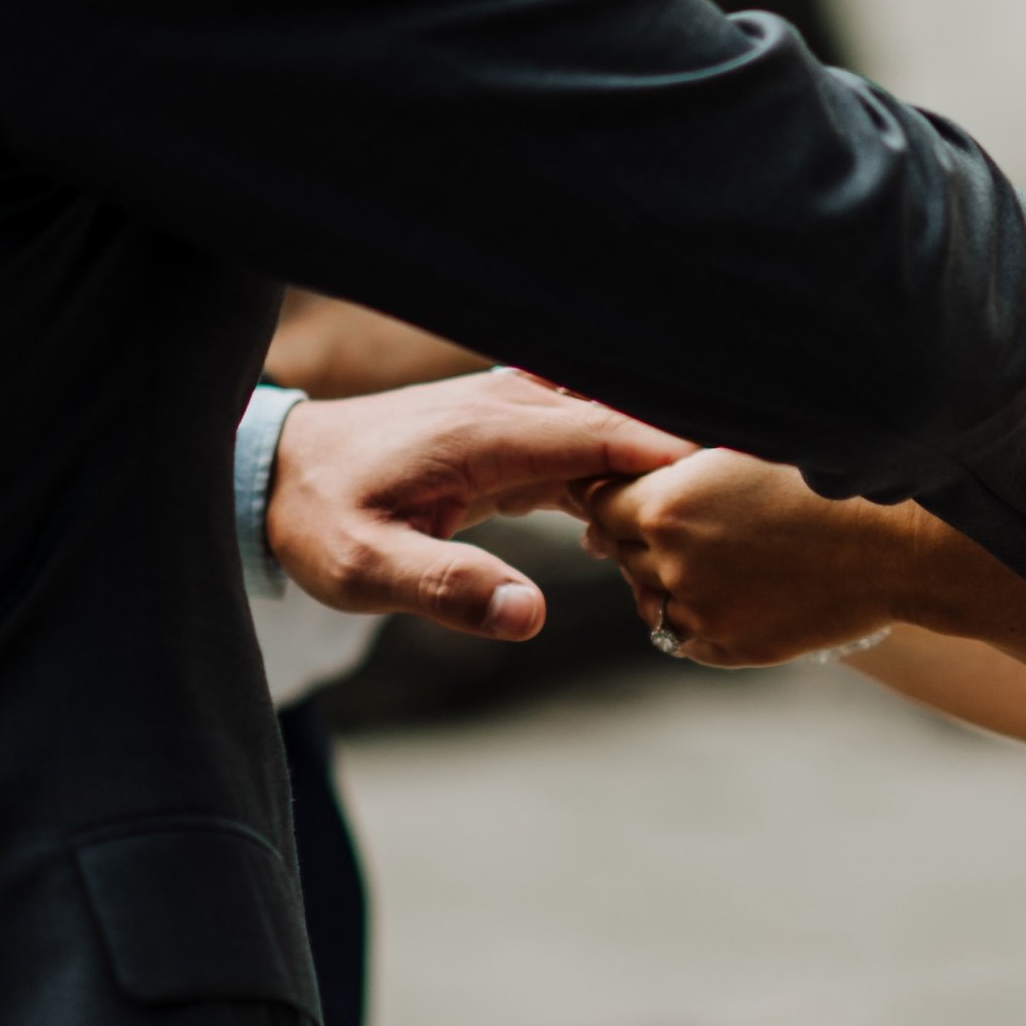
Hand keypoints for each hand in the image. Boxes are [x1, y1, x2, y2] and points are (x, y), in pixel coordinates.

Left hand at [268, 368, 697, 642]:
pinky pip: (590, 444)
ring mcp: (514, 415)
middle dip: (687, 454)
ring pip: (614, 429)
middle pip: (626, 418)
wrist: (275, 475)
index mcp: (489, 431)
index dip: (676, 452)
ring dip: (659, 465)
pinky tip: (648, 517)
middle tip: (749, 503)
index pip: (608, 428)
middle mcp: (511, 408)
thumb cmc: (318, 518)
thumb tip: (529, 617)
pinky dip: (625, 474)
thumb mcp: (365, 569)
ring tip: (717, 513)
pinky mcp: (513, 435)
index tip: (740, 478)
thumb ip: (447, 587)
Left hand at [581, 449, 942, 668]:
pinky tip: (734, 588)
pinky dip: (695, 614)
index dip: (611, 492)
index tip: (629, 488)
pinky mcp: (728, 648)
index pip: (597, 500)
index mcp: (667, 505)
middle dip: (637, 533)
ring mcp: (700, 612)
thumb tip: (605, 495)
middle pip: (619, 549)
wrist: (894, 547)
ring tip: (716, 553)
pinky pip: (682, 635)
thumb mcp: (741, 453)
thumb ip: (671, 465)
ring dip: (663, 577)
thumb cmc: (824, 484)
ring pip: (647, 596)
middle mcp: (673, 563)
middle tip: (684, 517)